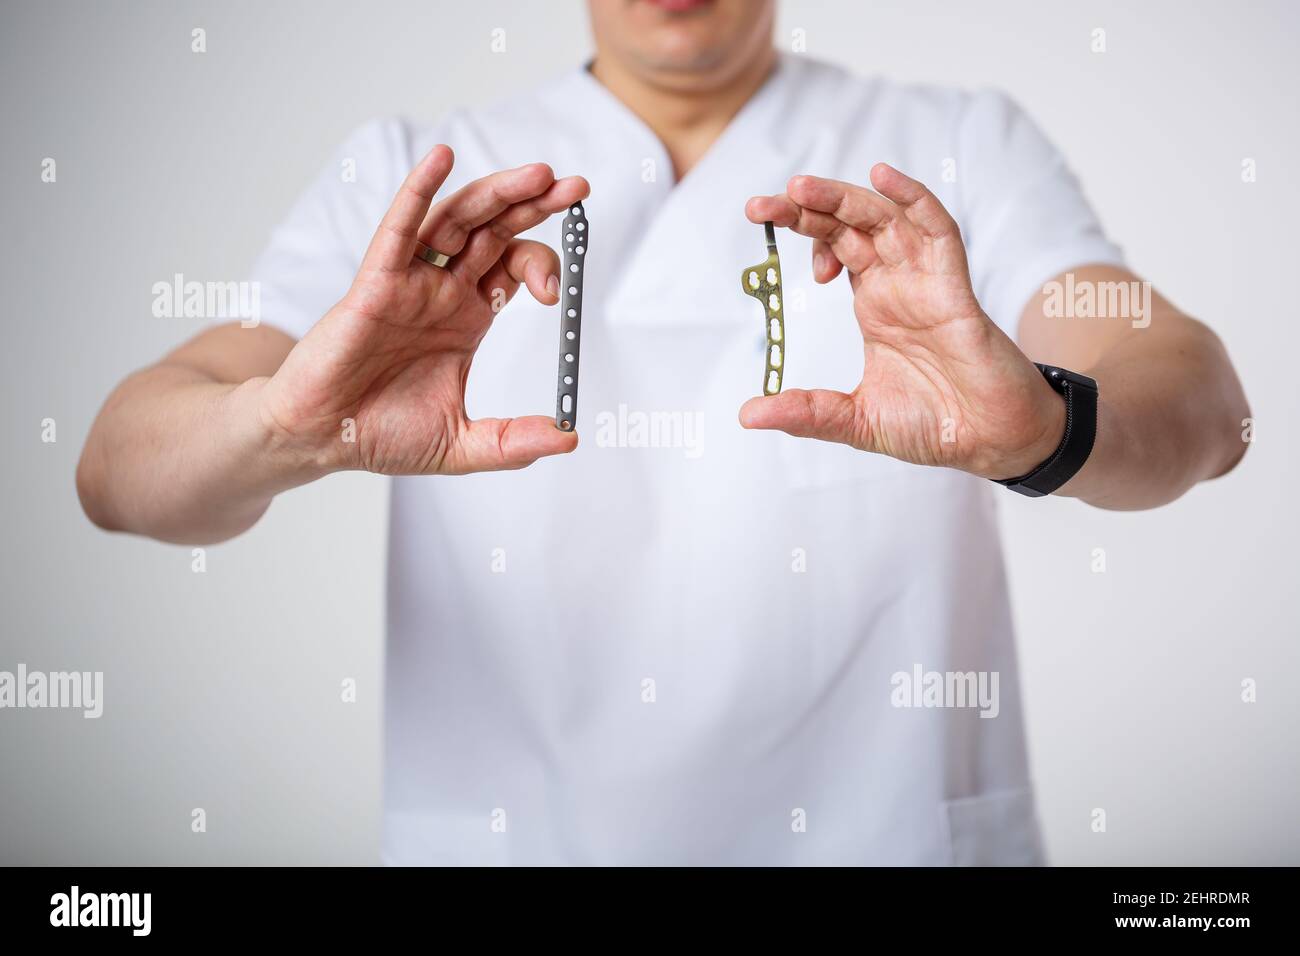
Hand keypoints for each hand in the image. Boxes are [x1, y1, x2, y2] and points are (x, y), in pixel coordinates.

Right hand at [259, 146, 587, 475]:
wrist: (322, 441)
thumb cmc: (382, 434)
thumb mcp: (464, 446)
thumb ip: (515, 443)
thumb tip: (570, 441)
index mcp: (467, 316)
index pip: (514, 266)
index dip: (542, 266)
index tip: (554, 297)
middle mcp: (442, 290)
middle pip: (496, 230)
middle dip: (537, 205)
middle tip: (576, 188)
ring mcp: (409, 282)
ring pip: (457, 220)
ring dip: (497, 193)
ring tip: (538, 174)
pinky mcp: (374, 285)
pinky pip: (398, 230)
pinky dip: (418, 191)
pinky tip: (440, 159)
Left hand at [741, 165, 1064, 479]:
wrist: (991, 443)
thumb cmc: (935, 424)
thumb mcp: (857, 419)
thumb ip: (808, 413)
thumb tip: (750, 414)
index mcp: (874, 304)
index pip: (834, 246)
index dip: (802, 229)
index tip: (760, 225)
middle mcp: (897, 284)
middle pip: (850, 225)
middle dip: (806, 207)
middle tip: (760, 204)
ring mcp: (926, 282)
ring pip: (886, 219)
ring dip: (844, 198)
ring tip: (800, 188)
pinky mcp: (956, 290)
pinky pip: (939, 233)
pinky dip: (915, 200)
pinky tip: (885, 178)